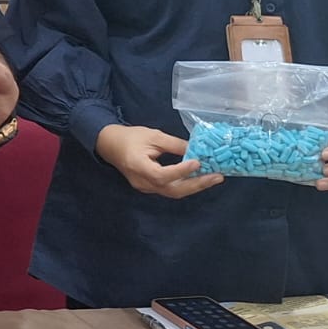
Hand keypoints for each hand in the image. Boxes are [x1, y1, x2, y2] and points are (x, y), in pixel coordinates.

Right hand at [95, 125, 222, 198]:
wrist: (110, 145)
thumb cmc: (130, 137)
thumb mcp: (153, 136)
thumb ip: (174, 144)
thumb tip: (196, 149)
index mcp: (139, 167)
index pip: (162, 175)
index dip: (181, 171)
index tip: (198, 162)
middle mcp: (142, 182)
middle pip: (173, 190)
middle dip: (197, 184)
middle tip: (217, 177)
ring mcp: (146, 188)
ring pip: (173, 192)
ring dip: (194, 186)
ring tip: (213, 178)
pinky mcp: (149, 187)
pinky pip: (170, 189)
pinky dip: (185, 185)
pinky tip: (198, 178)